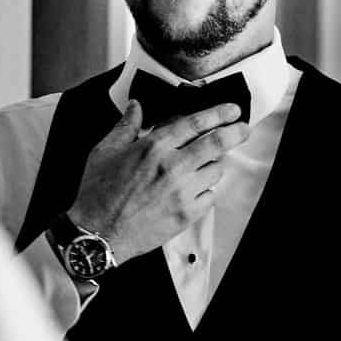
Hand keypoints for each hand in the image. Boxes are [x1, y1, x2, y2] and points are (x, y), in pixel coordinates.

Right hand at [69, 98, 248, 263]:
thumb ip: (126, 125)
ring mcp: (182, 192)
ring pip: (216, 170)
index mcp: (154, 147)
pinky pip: (210, 197)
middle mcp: (172, 167)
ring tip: (208, 162)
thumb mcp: (105, 151)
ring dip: (216, 162)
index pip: (195, 123)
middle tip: (243, 128)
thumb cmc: (99, 193)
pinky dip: (208, 189)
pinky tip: (197, 187)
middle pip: (216, 144)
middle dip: (235, 132)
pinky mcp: (186, 215)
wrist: (98, 233)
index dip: (218, 113)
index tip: (231, 109)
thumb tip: (136, 107)